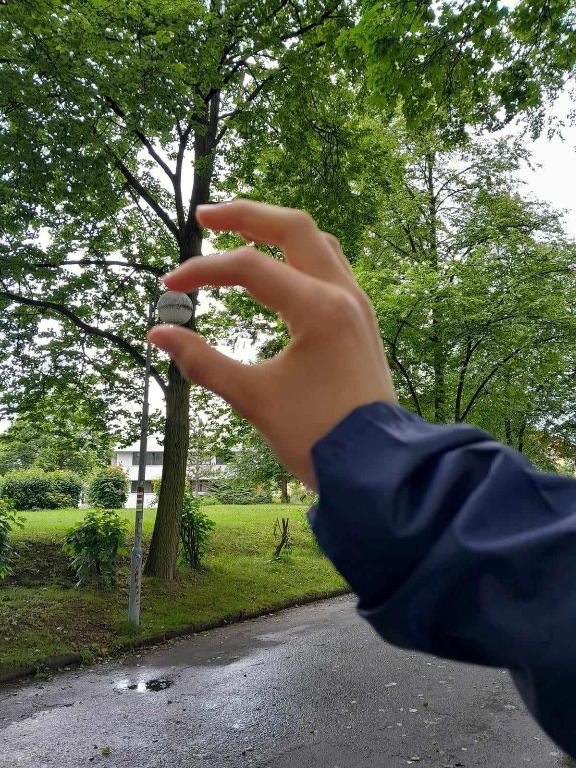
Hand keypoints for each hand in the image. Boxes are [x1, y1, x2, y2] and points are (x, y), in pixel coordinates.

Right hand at [149, 200, 396, 488]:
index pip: (249, 268)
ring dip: (277, 230)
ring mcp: (357, 305)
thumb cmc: (317, 437)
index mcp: (318, 309)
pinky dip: (299, 254)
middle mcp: (343, 295)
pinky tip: (280, 267)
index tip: (167, 286)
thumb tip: (158, 334)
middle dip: (246, 215)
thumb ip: (202, 362)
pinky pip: (331, 267)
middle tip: (204, 217)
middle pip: (294, 227)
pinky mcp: (360, 321)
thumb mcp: (253, 398)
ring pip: (318, 242)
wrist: (377, 467)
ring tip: (240, 231)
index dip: (202, 271)